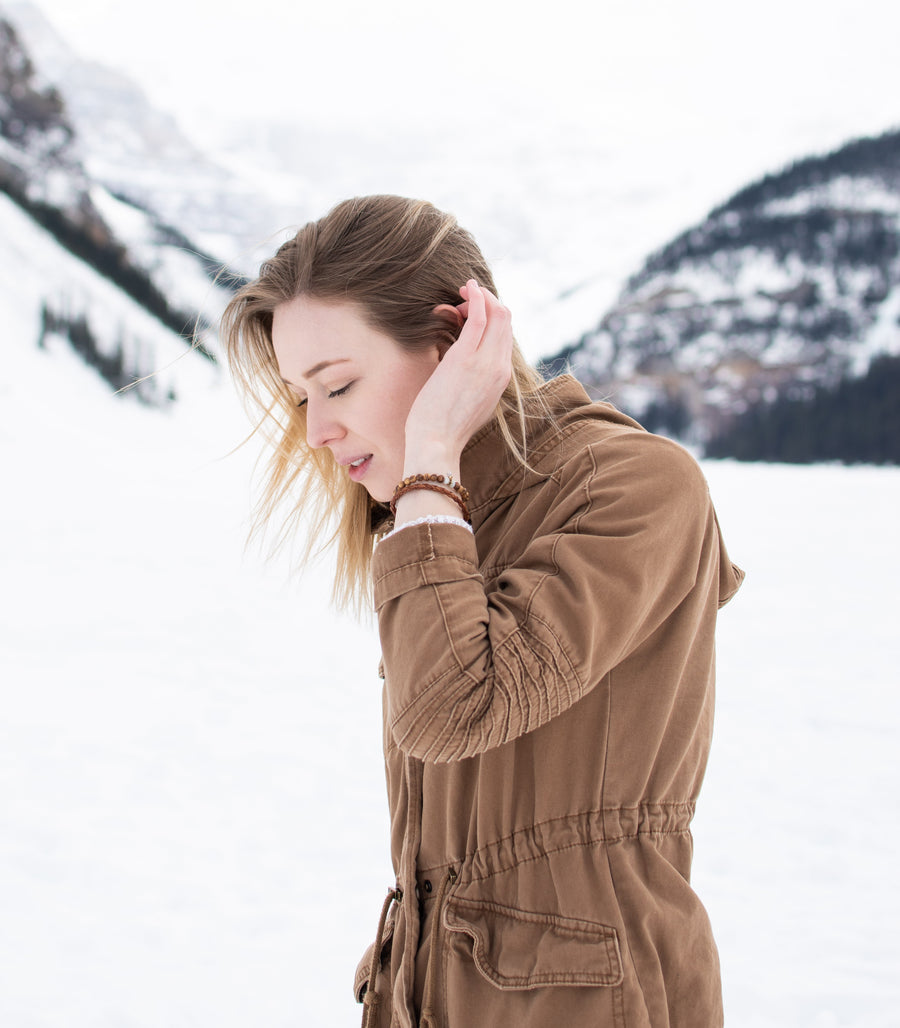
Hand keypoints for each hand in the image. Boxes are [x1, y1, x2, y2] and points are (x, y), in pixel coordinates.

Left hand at [403, 280, 512, 474]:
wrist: (437, 444)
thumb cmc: (444, 428)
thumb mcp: (469, 404)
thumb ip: (474, 384)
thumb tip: (463, 371)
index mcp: (500, 379)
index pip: (506, 337)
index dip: (492, 318)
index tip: (470, 313)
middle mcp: (499, 368)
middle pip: (507, 321)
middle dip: (488, 301)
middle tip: (466, 296)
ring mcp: (485, 362)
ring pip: (497, 314)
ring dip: (481, 296)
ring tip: (464, 290)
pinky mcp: (465, 357)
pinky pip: (478, 317)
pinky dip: (475, 297)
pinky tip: (467, 287)